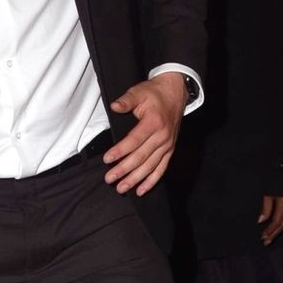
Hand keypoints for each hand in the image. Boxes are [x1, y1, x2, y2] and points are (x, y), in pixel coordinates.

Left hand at [105, 74, 187, 195]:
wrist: (176, 92)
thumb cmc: (155, 93)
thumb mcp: (139, 92)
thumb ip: (127, 100)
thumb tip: (115, 106)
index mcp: (153, 122)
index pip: (134, 140)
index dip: (120, 151)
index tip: (107, 159)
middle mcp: (162, 136)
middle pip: (141, 157)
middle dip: (124, 170)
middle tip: (109, 178)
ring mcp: (167, 145)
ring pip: (150, 166)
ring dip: (135, 179)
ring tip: (121, 188)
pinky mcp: (170, 150)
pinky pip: (161, 169)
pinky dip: (152, 181)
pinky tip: (141, 190)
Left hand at [259, 194, 282, 244]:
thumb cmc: (277, 175)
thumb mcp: (268, 191)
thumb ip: (266, 206)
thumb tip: (261, 220)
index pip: (277, 221)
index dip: (270, 230)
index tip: (263, 236)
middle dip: (275, 233)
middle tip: (267, 241)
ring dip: (280, 229)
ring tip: (272, 235)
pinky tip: (279, 226)